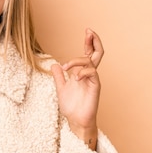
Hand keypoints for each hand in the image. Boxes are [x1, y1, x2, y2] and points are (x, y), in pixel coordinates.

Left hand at [51, 28, 103, 147]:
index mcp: (82, 73)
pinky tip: (74, 77)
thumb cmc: (71, 107)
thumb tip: (54, 64)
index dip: (89, 42)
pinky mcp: (95, 87)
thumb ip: (59, 76)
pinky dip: (82, 72)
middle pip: (97, 53)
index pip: (88, 53)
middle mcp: (89, 74)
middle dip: (94, 41)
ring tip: (66, 67)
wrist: (76, 121)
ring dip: (77, 60)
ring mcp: (93, 80)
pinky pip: (92, 73)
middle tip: (89, 31)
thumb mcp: (61, 88)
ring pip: (91, 61)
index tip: (87, 31)